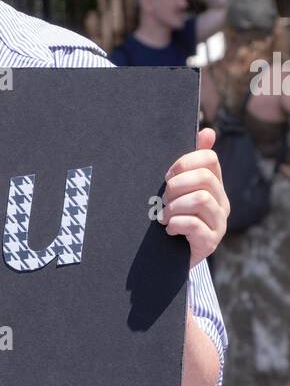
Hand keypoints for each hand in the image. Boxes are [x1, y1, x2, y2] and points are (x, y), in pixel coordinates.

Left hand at [158, 127, 229, 267]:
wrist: (172, 255)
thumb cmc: (175, 216)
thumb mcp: (179, 189)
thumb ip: (191, 163)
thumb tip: (208, 131)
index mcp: (214, 185)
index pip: (210, 159)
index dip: (185, 162)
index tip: (167, 175)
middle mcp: (222, 202)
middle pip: (204, 179)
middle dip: (177, 186)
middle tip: (163, 198)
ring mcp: (219, 223)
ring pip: (201, 200)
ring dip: (175, 206)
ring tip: (163, 216)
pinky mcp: (210, 242)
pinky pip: (195, 225)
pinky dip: (176, 225)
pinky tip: (168, 229)